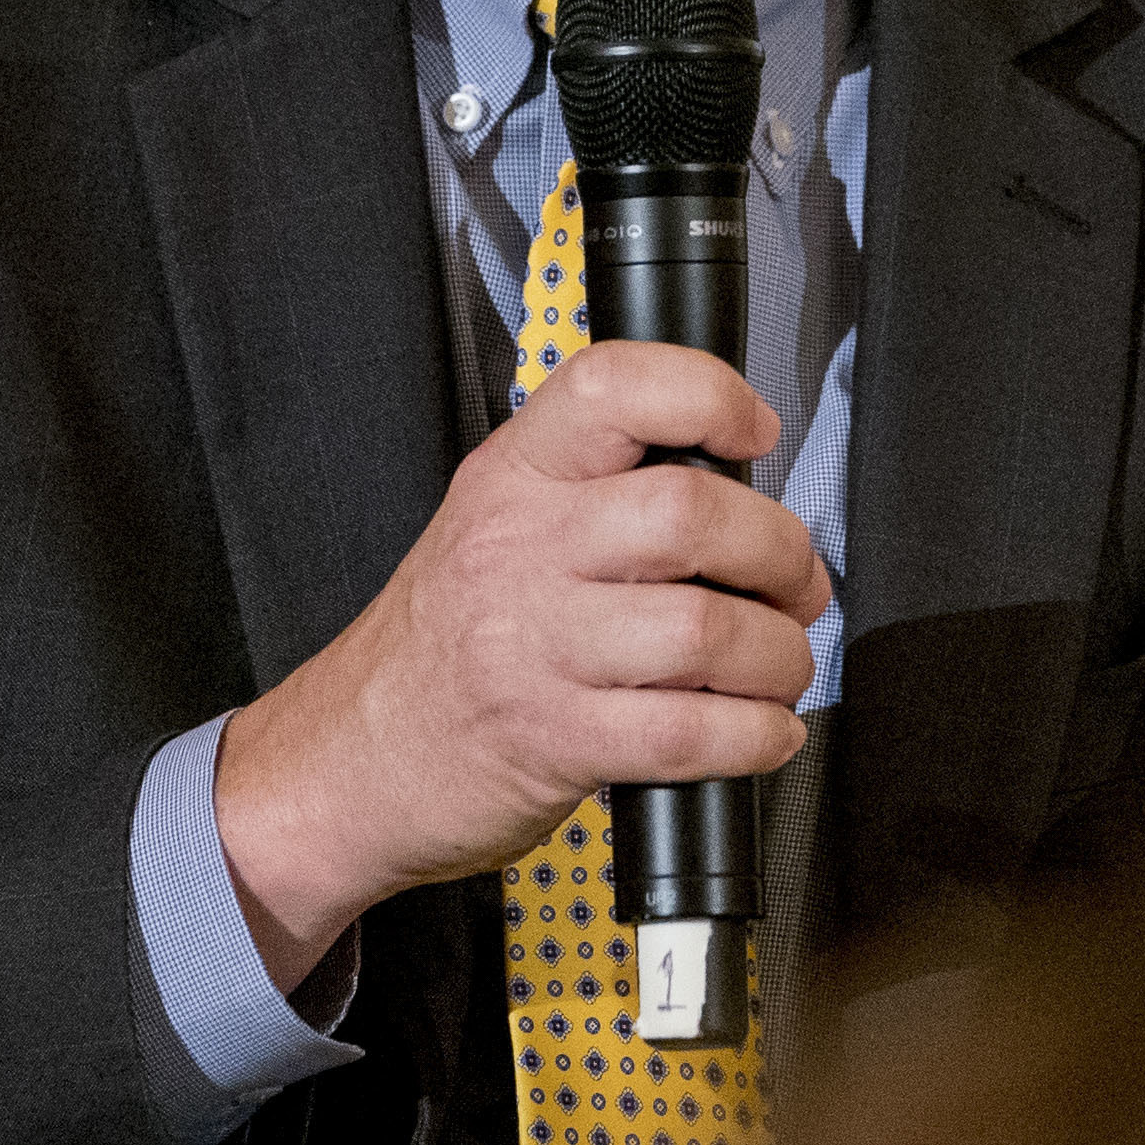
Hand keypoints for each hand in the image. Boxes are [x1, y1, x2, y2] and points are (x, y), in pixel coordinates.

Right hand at [215, 339, 832, 985]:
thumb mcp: (491, 527)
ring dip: (778, 655)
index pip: (614, 387)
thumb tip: (734, 486)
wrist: (350, 757)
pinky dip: (755, 735)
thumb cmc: (438, 647)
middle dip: (780, 553)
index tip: (751, 432)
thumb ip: (592, 493)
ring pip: (705, 630)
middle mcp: (523, 551)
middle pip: (691, 513)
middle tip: (794, 582)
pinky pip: (691, 733)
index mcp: (513, 478)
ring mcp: (537, 648)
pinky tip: (760, 730)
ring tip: (778, 664)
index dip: (707, 395)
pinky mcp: (557, 741)